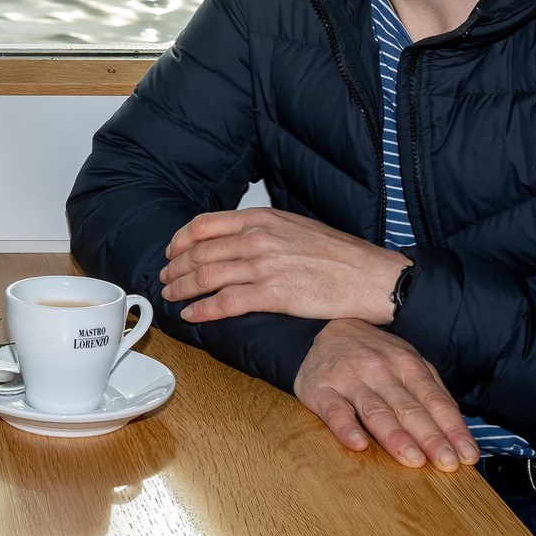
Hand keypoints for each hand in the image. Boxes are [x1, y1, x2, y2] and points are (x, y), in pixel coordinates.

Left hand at [160, 207, 408, 323]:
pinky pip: (225, 303)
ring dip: (182, 289)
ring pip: (206, 277)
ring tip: (171, 297)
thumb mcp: (295, 226)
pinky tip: (192, 316)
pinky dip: (203, 311)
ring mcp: (264, 266)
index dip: (181, 240)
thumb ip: (263, 229)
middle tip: (165, 279)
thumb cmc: (338, 254)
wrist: (370, 276)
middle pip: (200, 252)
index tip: (171, 252)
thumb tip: (236, 237)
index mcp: (262, 219)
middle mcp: (258, 238)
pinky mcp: (273, 295)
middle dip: (175, 268)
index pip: (205, 225)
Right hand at [294, 319, 477, 472]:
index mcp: (406, 364)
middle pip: (408, 407)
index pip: (434, 400)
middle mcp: (379, 369)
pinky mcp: (321, 389)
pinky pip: (334, 410)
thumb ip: (431, 391)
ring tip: (414, 459)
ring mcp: (349, 378)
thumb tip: (457, 431)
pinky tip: (358, 444)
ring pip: (375, 410)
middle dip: (430, 437)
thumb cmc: (374, 355)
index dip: (452, 429)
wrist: (326, 329)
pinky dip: (346, 428)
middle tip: (446, 463)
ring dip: (396, 436)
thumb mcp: (406, 361)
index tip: (466, 456)